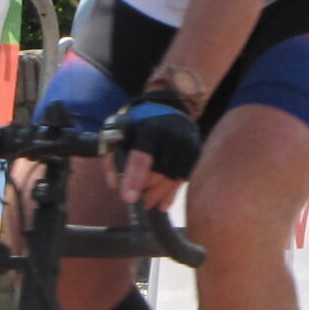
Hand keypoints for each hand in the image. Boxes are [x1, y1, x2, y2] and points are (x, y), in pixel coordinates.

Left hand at [100, 91, 200, 211]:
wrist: (169, 106)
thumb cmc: (138, 124)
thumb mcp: (119, 134)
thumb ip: (113, 159)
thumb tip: (115, 184)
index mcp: (148, 130)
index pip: (141, 159)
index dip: (134, 179)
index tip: (129, 199)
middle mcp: (170, 136)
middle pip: (158, 173)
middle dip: (145, 189)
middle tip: (137, 197)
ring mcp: (186, 144)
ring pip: (171, 179)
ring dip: (158, 194)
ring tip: (148, 202)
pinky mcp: (195, 152)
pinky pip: (183, 179)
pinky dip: (171, 193)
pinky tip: (162, 203)